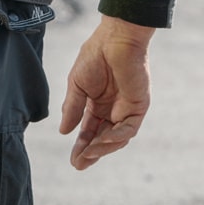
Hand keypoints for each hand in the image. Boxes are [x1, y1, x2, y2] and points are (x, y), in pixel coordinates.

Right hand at [59, 16, 156, 169]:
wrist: (115, 39)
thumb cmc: (95, 56)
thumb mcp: (76, 85)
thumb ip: (72, 108)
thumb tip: (64, 132)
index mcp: (97, 104)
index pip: (89, 130)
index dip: (80, 145)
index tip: (73, 160)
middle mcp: (113, 109)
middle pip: (102, 138)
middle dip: (91, 153)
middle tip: (79, 165)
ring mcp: (127, 108)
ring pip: (117, 137)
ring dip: (103, 148)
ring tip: (88, 154)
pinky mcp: (139, 105)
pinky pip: (129, 128)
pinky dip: (117, 136)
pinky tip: (103, 140)